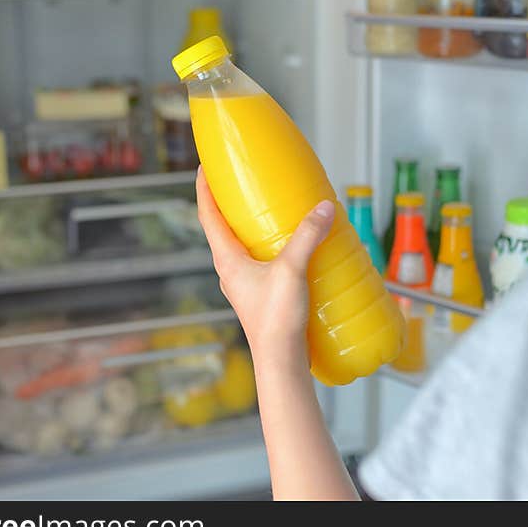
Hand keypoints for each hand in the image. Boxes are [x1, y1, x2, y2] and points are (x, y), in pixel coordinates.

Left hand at [196, 168, 335, 371]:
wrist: (281, 360)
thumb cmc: (275, 319)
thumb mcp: (291, 269)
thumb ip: (307, 236)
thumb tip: (323, 208)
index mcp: (226, 259)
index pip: (207, 215)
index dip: (204, 188)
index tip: (205, 166)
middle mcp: (230, 269)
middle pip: (223, 227)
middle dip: (230, 203)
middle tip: (244, 181)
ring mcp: (245, 283)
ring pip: (242, 245)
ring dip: (251, 225)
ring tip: (271, 209)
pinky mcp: (261, 293)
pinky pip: (260, 261)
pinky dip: (270, 246)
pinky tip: (293, 246)